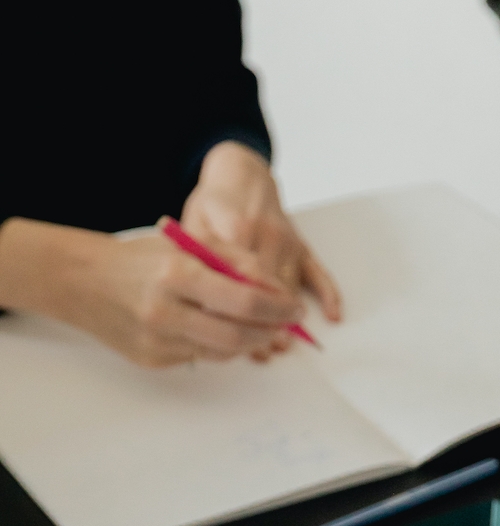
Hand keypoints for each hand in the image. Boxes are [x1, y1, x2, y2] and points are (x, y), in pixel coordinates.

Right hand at [0, 215, 307, 366]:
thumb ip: (234, 259)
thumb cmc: (142, 259)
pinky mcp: (151, 360)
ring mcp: (157, 341)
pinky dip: (217, 346)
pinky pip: (198, 357)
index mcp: (177, 274)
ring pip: (221, 352)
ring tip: (257, 327)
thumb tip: (275, 287)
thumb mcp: (188, 243)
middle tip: (284, 324)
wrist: (86, 283)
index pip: (245, 298)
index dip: (278, 306)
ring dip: (247, 342)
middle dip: (268, 331)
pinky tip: (218, 331)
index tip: (295, 306)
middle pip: (236, 334)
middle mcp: (165, 311)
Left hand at [181, 140, 342, 351]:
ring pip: (290, 285)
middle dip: (264, 322)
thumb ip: (196, 259)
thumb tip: (196, 299)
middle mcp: (267, 235)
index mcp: (237, 230)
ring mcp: (287, 239)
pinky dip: (328, 293)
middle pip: (268, 288)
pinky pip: (319, 270)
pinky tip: (333, 315)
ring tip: (280, 346)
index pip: (240, 281)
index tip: (233, 337)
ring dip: (287, 318)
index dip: (237, 312)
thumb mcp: (193, 225)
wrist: (240, 173)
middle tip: (262, 352)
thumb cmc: (212, 205)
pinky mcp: (301, 242)